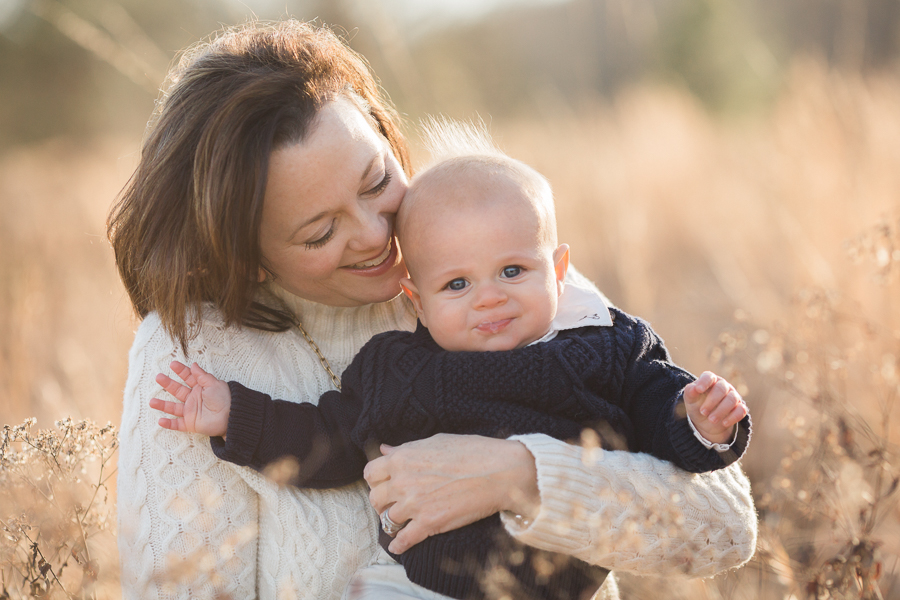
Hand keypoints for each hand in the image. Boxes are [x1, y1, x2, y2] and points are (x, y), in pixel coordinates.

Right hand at [148, 360, 230, 436]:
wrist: (231, 416)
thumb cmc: (225, 399)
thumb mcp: (213, 383)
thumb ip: (201, 375)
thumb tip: (193, 364)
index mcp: (201, 388)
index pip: (188, 378)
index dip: (181, 371)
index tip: (173, 364)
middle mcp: (194, 399)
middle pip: (178, 390)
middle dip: (168, 384)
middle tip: (158, 377)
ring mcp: (191, 411)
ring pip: (174, 408)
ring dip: (163, 405)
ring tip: (151, 401)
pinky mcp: (191, 423)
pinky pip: (177, 424)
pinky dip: (169, 424)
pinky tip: (160, 420)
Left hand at [363, 434, 538, 554]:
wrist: (499, 471)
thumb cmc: (472, 451)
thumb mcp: (435, 442)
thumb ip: (406, 449)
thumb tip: (385, 449)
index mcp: (403, 459)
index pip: (370, 473)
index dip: (376, 479)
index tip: (384, 483)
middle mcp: (403, 482)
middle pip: (375, 498)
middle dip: (382, 502)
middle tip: (392, 503)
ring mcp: (415, 504)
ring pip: (387, 520)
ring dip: (392, 522)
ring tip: (400, 522)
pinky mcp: (429, 523)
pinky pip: (403, 540)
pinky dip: (399, 545)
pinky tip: (398, 546)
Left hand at [683, 371, 747, 443]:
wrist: (706, 422)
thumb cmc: (697, 406)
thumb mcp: (690, 400)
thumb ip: (690, 392)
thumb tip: (694, 388)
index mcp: (710, 380)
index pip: (709, 377)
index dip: (704, 382)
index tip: (699, 390)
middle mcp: (723, 385)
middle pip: (721, 388)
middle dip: (712, 401)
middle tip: (703, 412)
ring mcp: (733, 396)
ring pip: (732, 399)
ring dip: (721, 410)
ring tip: (711, 420)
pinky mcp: (740, 408)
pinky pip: (741, 410)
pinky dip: (733, 417)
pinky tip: (724, 423)